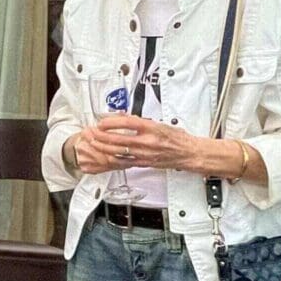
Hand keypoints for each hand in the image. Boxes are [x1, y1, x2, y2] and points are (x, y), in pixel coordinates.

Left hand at [89, 114, 203, 171]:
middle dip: (102, 136)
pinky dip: (113, 157)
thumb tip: (123, 117)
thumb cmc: (176, 138)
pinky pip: (125, 161)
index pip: (127, 123)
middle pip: (119, 139)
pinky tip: (105, 155)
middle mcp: (147, 142)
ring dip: (103, 148)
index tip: (102, 121)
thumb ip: (140, 121)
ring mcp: (145, 154)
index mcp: (152, 128)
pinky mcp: (144, 163)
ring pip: (119, 152)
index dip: (111, 122)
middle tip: (92, 132)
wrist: (188, 153)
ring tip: (94, 143)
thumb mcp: (159, 123)